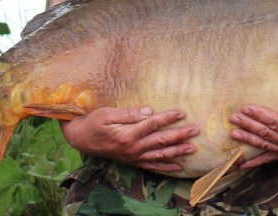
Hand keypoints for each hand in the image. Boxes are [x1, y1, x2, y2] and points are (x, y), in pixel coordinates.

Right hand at [61, 106, 198, 171]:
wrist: (82, 139)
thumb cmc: (94, 123)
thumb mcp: (108, 113)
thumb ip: (129, 113)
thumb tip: (148, 111)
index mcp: (128, 135)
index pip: (153, 124)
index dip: (168, 118)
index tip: (182, 112)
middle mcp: (134, 148)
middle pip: (161, 141)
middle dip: (179, 135)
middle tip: (195, 130)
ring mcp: (134, 157)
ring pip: (160, 155)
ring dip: (177, 152)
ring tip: (192, 148)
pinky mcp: (133, 161)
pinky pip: (152, 166)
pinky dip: (165, 167)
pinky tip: (177, 166)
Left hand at [229, 105, 277, 168]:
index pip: (275, 123)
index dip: (260, 115)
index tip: (247, 107)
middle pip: (266, 134)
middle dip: (249, 125)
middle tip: (234, 118)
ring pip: (264, 145)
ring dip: (248, 139)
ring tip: (233, 133)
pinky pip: (269, 159)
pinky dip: (255, 161)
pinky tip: (242, 164)